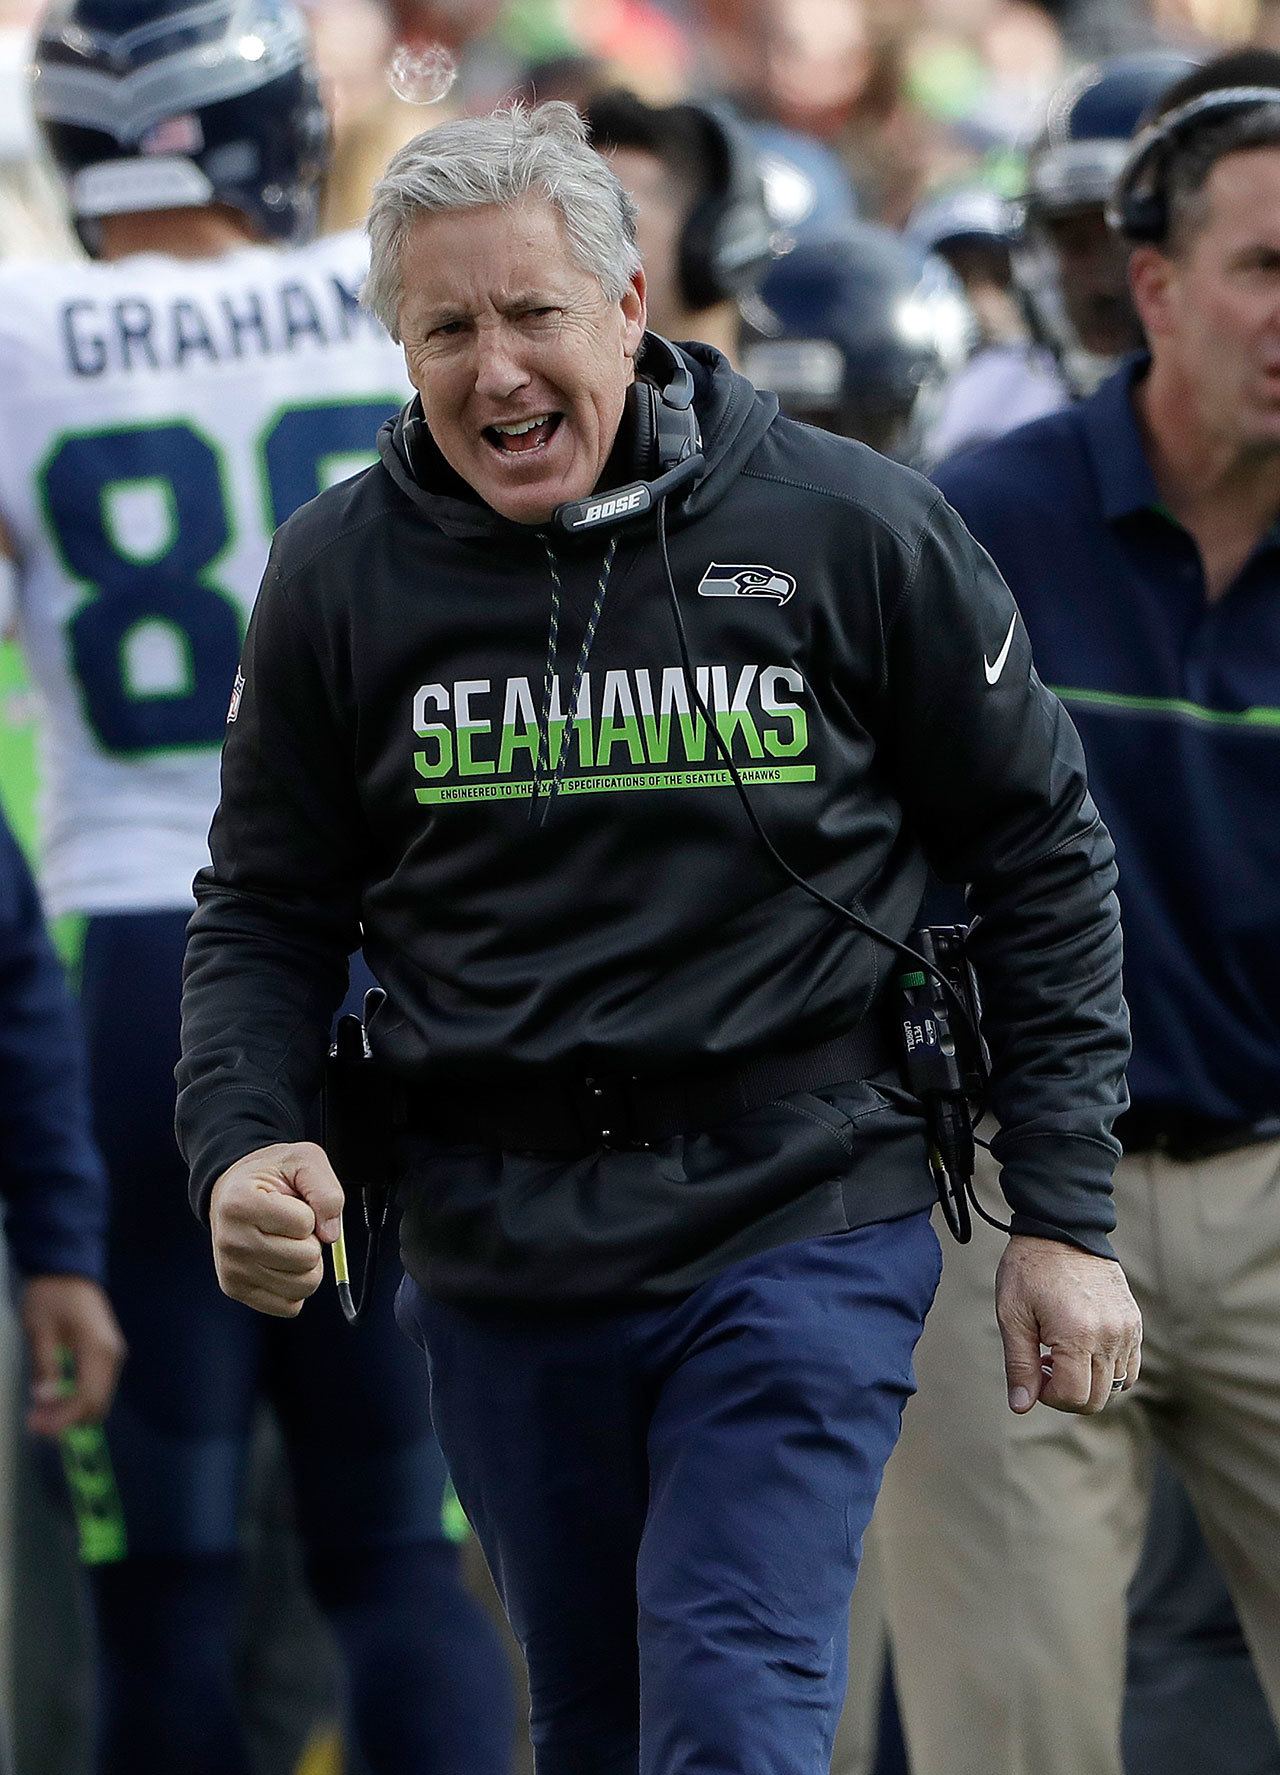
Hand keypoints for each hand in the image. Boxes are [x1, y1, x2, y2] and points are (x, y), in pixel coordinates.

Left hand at [21, 1274, 125, 1437]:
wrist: (67, 1268)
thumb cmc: (51, 1296)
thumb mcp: (39, 1331)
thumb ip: (45, 1367)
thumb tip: (44, 1401)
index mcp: (97, 1350)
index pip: (85, 1398)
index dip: (61, 1418)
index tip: (34, 1425)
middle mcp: (112, 1356)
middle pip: (97, 1404)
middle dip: (67, 1421)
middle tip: (34, 1422)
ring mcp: (112, 1355)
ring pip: (99, 1398)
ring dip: (73, 1412)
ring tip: (42, 1412)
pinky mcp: (107, 1353)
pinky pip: (98, 1386)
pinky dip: (79, 1400)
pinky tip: (57, 1398)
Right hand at [209, 1141, 343, 1317]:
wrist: (231, 1189)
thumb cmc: (270, 1175)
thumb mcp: (303, 1160)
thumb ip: (326, 1190)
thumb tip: (330, 1235)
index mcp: (241, 1204)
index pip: (305, 1223)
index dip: (309, 1212)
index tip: (290, 1203)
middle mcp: (231, 1241)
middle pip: (307, 1259)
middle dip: (311, 1240)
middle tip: (290, 1226)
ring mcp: (232, 1270)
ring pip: (303, 1286)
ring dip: (307, 1265)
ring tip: (286, 1242)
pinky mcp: (236, 1290)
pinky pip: (289, 1306)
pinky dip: (296, 1287)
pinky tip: (281, 1262)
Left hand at [996, 1233, 1141, 1414]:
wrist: (1061, 1228)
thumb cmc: (1030, 1270)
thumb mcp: (1012, 1315)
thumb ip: (1019, 1364)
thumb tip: (1021, 1406)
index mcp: (1077, 1335)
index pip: (1072, 1397)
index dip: (1047, 1396)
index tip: (1032, 1373)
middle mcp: (1110, 1336)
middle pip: (1096, 1398)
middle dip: (1067, 1394)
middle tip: (1044, 1365)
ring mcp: (1127, 1329)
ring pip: (1116, 1386)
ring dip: (1088, 1382)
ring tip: (1062, 1353)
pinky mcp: (1134, 1322)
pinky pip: (1130, 1367)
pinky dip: (1108, 1370)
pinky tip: (1083, 1349)